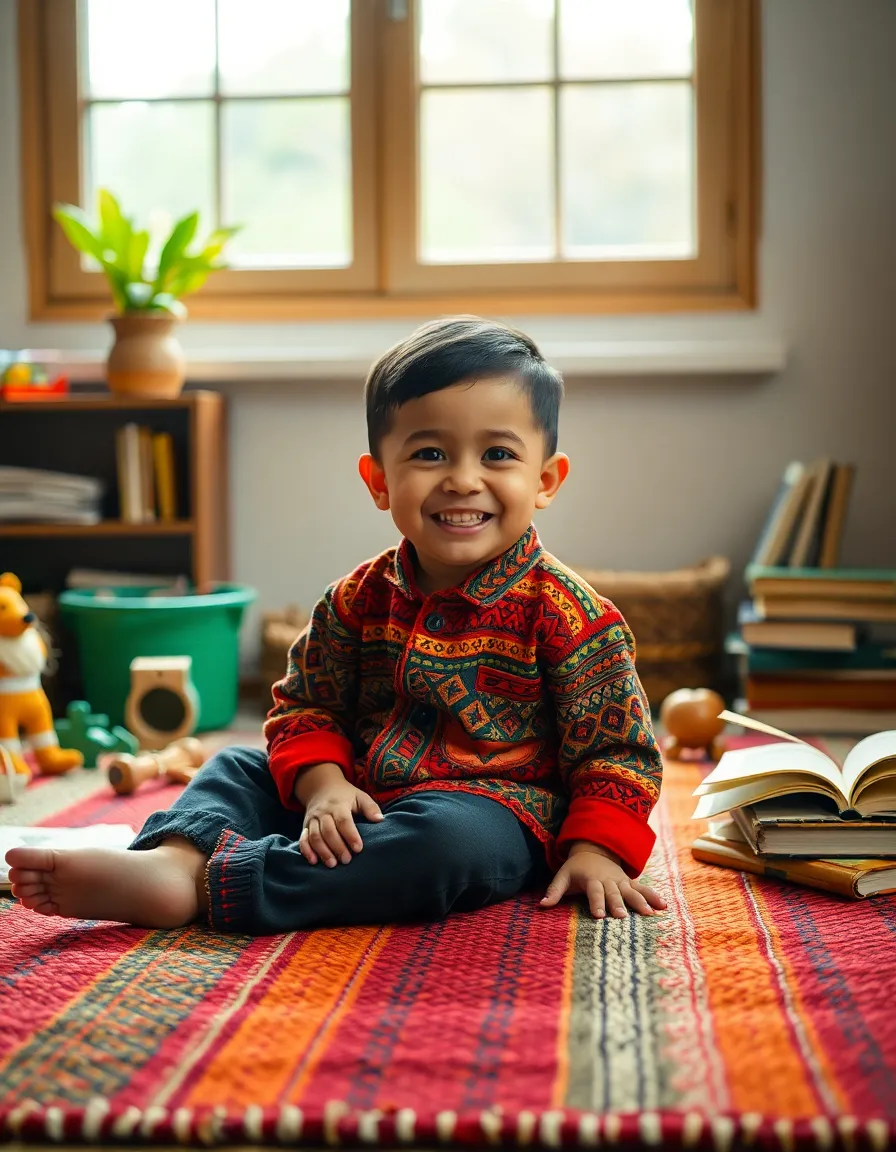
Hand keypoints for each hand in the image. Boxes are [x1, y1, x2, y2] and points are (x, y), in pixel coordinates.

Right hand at [294, 763, 383, 866]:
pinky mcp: (304, 826)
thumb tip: (380, 820)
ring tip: (333, 864)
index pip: (344, 821)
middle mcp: (323, 812)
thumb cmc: (345, 796)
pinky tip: (313, 861)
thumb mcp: (359, 796)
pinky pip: (303, 839)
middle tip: (347, 860)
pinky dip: (306, 850)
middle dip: (337, 847)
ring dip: (322, 851)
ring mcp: (312, 820)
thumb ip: (370, 808)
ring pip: (315, 836)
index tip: (358, 849)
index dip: (351, 835)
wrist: (321, 787)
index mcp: (338, 805)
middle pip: (328, 831)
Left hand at [541, 841, 666, 918]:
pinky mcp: (629, 882)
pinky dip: (653, 896)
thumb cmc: (576, 868)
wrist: (593, 851)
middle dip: (619, 904)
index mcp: (591, 879)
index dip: (596, 903)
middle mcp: (608, 880)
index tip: (599, 916)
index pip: (594, 892)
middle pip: (614, 893)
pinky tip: (663, 906)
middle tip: (623, 917)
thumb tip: (542, 906)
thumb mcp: (563, 876)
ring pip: (632, 891)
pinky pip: (643, 888)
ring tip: (650, 913)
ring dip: (640, 901)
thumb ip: (554, 891)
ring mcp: (621, 881)